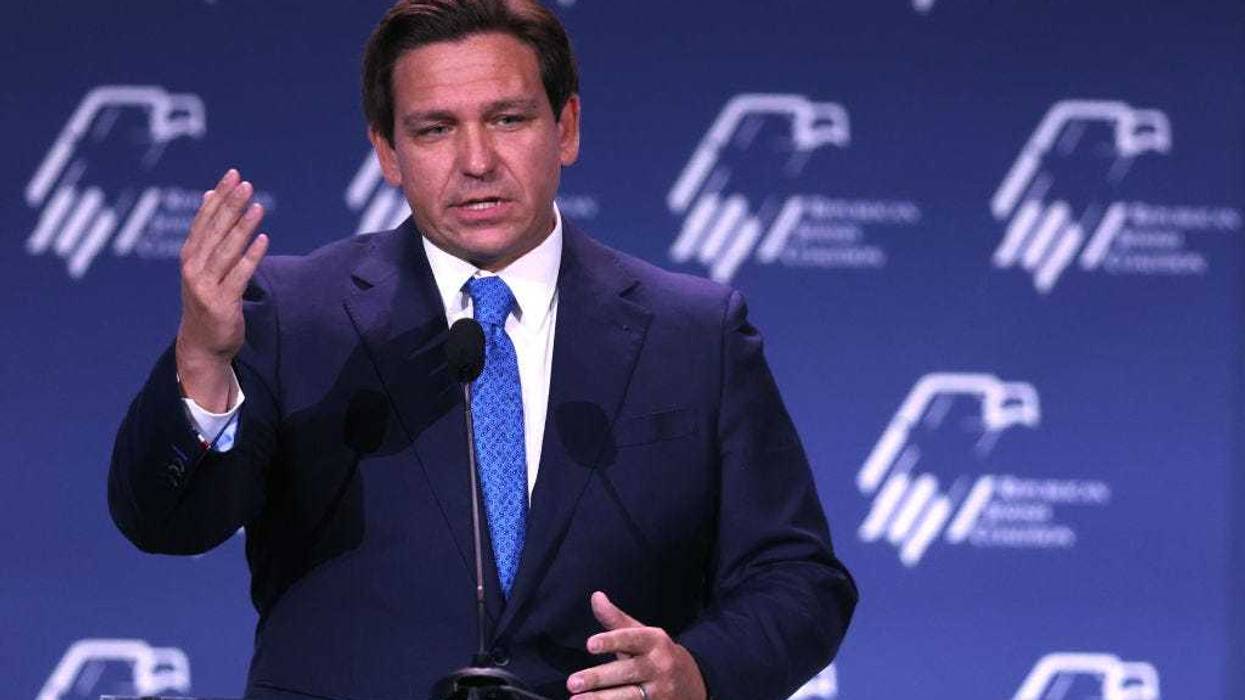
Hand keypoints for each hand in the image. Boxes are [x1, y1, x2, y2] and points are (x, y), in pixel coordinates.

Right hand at [176, 168, 268, 411]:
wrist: (202, 343)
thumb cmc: (206, 298)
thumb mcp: (202, 264)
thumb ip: (208, 233)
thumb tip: (211, 195)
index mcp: (190, 255)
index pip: (205, 219)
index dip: (219, 196)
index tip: (233, 175)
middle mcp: (194, 268)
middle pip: (215, 230)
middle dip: (231, 205)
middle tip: (246, 184)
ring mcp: (206, 286)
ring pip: (227, 250)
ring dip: (243, 227)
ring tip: (258, 206)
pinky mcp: (222, 302)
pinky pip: (239, 275)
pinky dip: (251, 257)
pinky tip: (264, 240)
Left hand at [567, 591, 706, 699]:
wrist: (692, 682)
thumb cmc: (656, 654)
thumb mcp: (642, 634)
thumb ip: (616, 620)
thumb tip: (595, 596)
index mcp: (655, 642)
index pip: (631, 639)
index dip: (611, 641)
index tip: (590, 644)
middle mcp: (659, 666)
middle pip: (627, 672)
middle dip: (598, 678)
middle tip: (572, 682)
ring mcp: (660, 691)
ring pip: (629, 696)